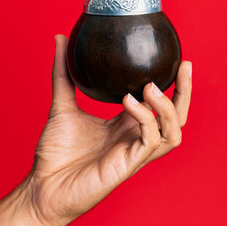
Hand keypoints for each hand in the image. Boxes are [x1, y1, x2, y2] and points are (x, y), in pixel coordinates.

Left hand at [23, 35, 191, 225]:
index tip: (174, 58)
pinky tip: (129, 102)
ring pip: (173, 131)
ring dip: (169, 107)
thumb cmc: (55, 153)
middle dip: (185, 92)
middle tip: (184, 65)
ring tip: (151, 86)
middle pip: (176, 117)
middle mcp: (135, 138)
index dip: (172, 84)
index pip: (160, 103)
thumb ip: (63, 73)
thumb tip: (60, 38)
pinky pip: (150, 140)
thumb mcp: (62, 104)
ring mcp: (134, 153)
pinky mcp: (128, 165)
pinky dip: (145, 118)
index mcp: (126, 125)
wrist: (42, 186)